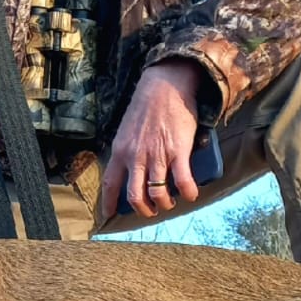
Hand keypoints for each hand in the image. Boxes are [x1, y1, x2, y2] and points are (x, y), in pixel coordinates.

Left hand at [100, 59, 202, 219]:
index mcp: (120, 150)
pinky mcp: (178, 151)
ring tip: (169, 202)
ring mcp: (157, 155)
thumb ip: (129, 148)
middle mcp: (136, 156)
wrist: (165, 85)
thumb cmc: (147, 104)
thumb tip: (135, 167)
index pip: (110, 183)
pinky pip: (182, 182)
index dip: (109, 202)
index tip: (109, 214)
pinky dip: (188, 192)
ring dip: (164, 204)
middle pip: (134, 196)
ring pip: (157, 194)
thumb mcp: (127, 128)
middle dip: (143, 210)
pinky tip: (191, 194)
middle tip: (150, 210)